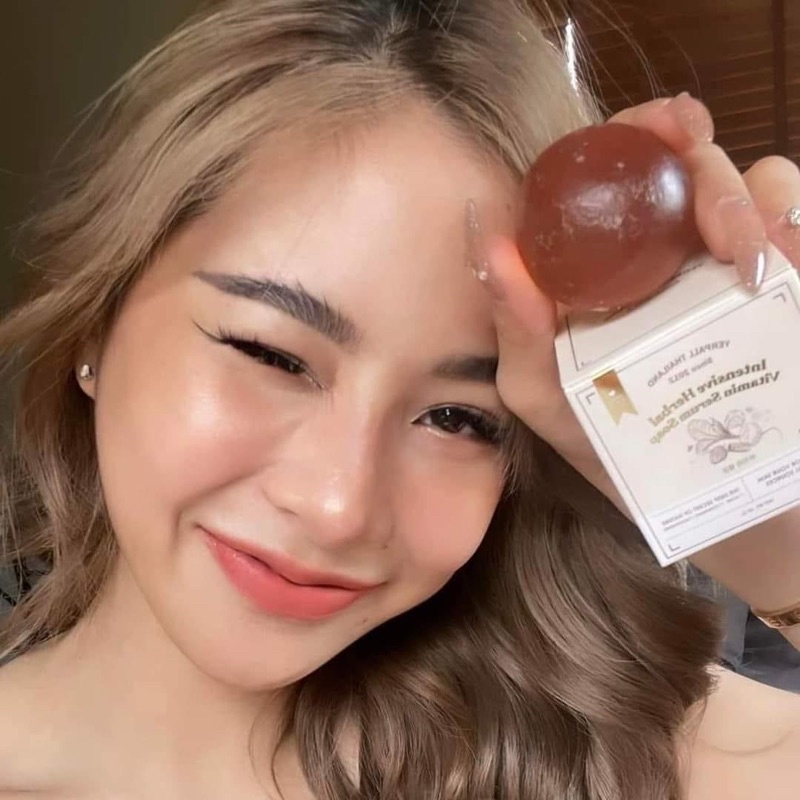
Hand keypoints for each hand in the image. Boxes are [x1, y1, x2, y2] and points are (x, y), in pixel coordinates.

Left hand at [479, 94, 799, 620]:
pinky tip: (774, 268)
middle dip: (699, 163)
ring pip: (757, 182)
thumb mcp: (547, 396)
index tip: (653, 130)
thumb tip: (488, 236)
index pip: (615, 175)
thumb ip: (515, 327)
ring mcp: (726, 270)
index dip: (633, 135)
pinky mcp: (782, 289)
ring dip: (748, 200)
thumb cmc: (614, 451)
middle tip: (706, 190)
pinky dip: (793, 229)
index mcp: (604, 267)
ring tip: (743, 258)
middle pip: (688, 165)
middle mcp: (666, 255)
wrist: (705, 505)